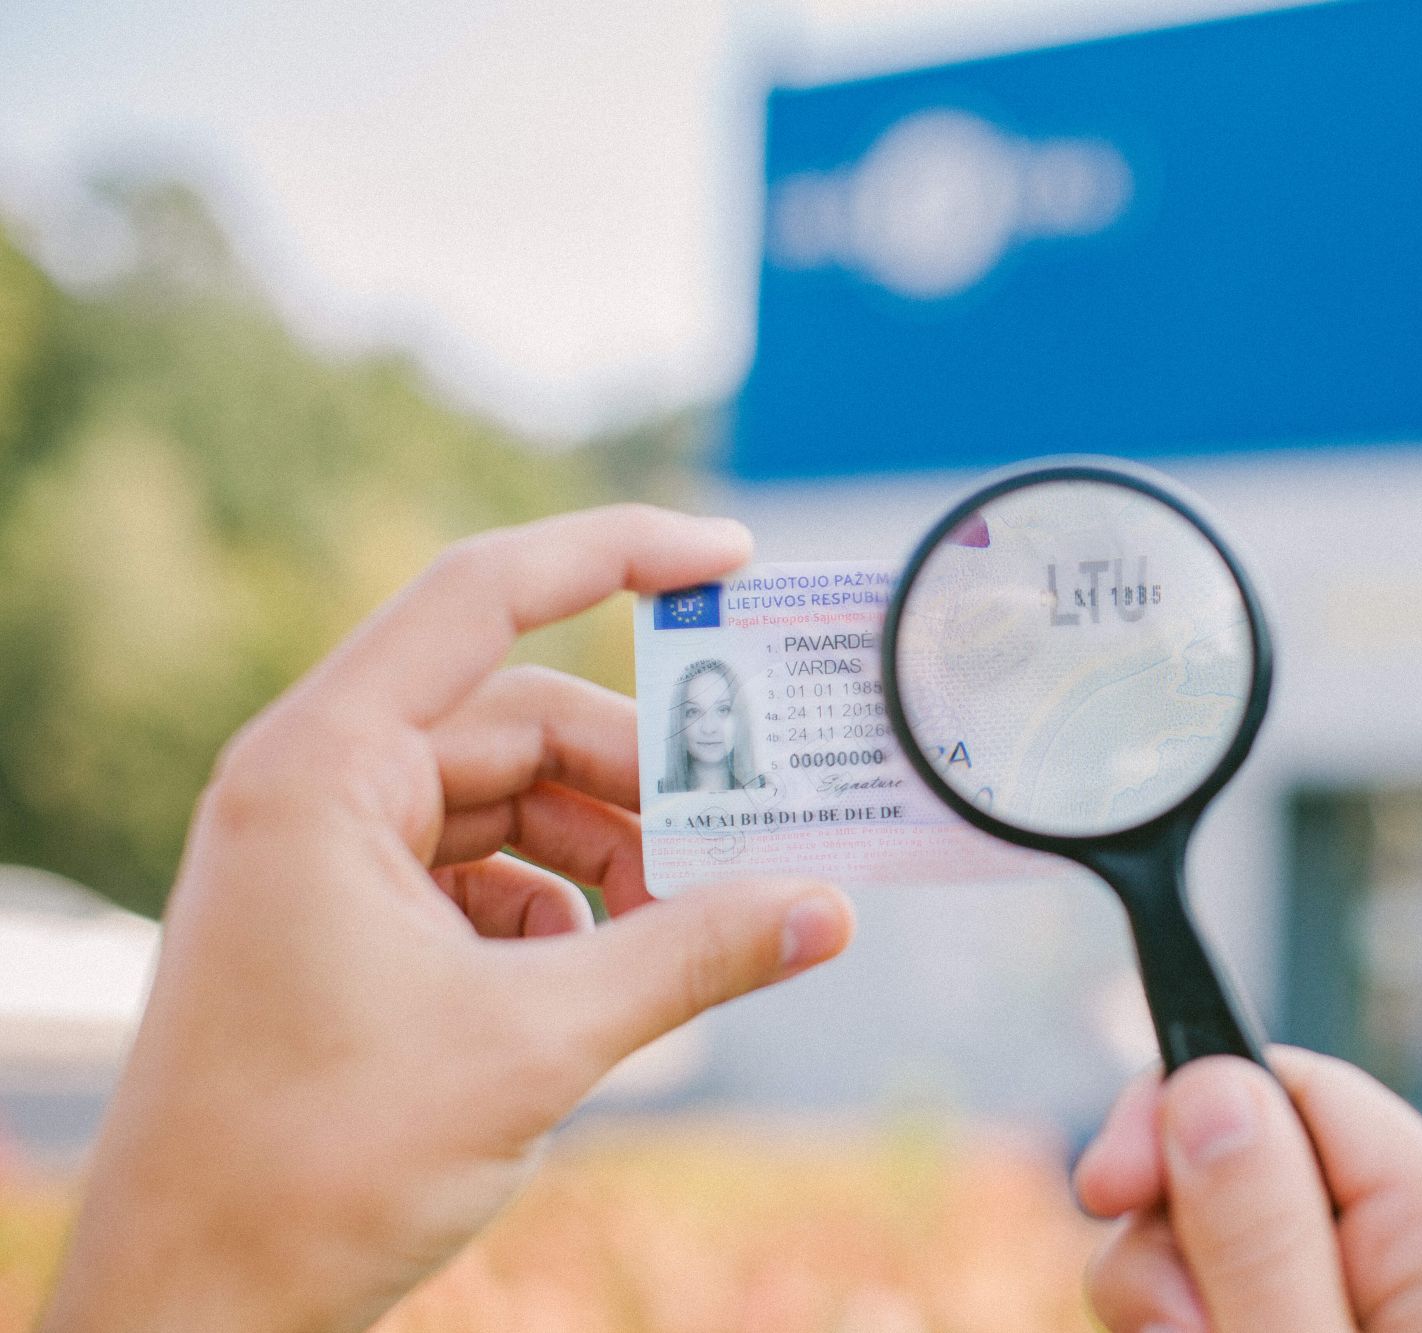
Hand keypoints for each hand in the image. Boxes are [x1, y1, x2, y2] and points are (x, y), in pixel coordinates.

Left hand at [40, 506, 854, 1332]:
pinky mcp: (344, 921)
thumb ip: (693, 956)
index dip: (616, 553)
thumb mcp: (534, 1045)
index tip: (730, 558)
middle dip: (641, 787)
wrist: (191, 1309)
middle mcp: (316, 785)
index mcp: (323, 766)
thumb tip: (829, 909)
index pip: (482, 593)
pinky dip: (557, 913)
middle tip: (747, 854)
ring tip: (682, 935)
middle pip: (522, 721)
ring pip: (511, 803)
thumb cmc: (318, 1167)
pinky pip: (482, 872)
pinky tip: (593, 984)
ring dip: (608, 861)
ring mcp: (325, 855)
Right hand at [1074, 1048, 1421, 1331]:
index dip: (1184, 1112)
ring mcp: (1395, 1309)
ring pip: (1231, 1239)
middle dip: (1172, 1235)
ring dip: (1174, 1299)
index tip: (1103, 1185)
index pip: (1300, 1088)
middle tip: (1168, 1332)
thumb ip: (1261, 1237)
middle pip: (1251, 1161)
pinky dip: (1200, 1322)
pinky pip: (1246, 1293)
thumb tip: (1210, 1084)